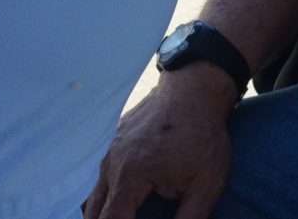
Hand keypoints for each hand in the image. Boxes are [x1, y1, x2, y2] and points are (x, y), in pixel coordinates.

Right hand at [85, 68, 237, 218]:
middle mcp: (111, 163)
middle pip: (92, 214)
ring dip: (99, 215)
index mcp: (131, 176)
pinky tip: (117, 205)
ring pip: (90, 196)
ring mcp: (107, 150)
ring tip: (120, 216)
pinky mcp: (111, 142)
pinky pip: (96, 178)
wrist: (193, 90)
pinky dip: (101, 198)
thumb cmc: (202, 137)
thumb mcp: (206, 185)